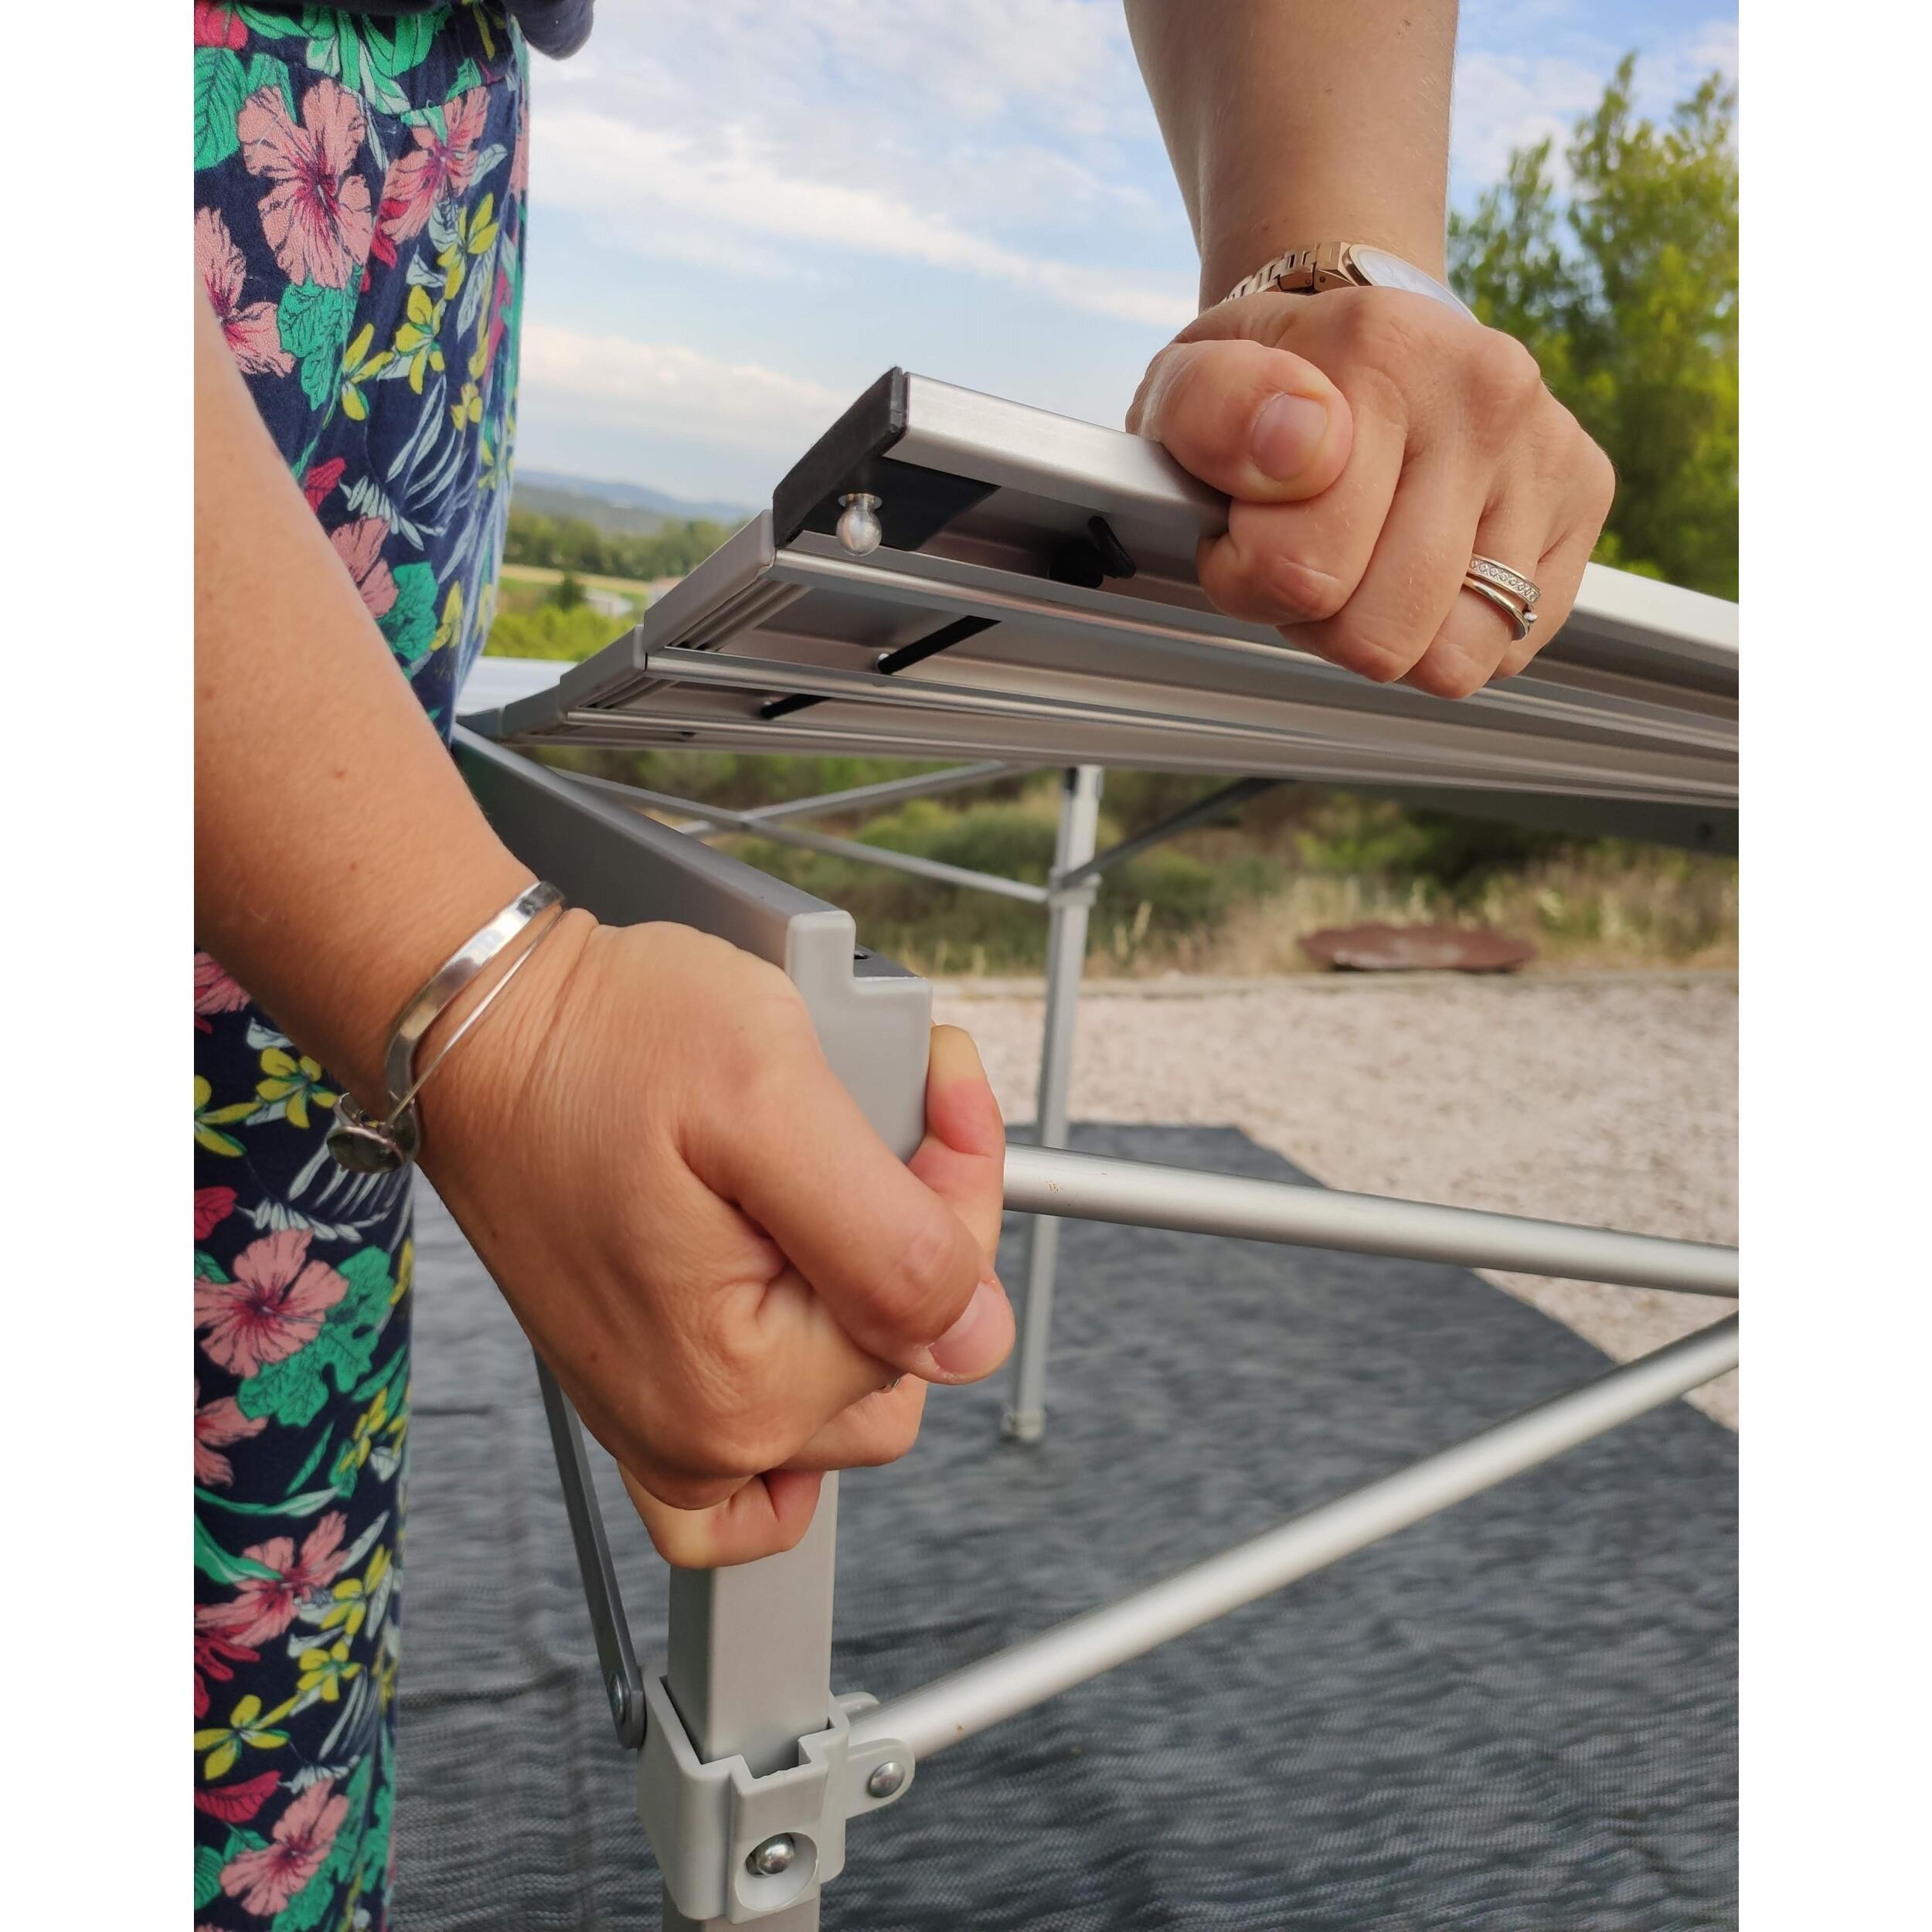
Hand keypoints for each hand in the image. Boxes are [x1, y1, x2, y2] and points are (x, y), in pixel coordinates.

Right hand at [423, 913, 1010, 1566]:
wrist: (482, 1030)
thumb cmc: (602, 1043)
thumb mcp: (770, 1100)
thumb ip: (890, 1239)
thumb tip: (976, 1339)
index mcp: (742, 1384)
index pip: (944, 1314)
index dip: (958, 1181)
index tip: (932, 1082)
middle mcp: (699, 1435)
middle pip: (903, 1361)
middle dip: (913, 1230)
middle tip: (869, 1116)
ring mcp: (662, 1425)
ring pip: (848, 1395)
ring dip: (859, 1286)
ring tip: (811, 1176)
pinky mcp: (641, 1394)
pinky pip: (749, 1478)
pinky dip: (795, 1414)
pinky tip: (804, 1324)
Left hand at [1128, 288, 1615, 696]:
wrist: (1366, 339)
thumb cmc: (1270, 389)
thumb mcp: (1190, 382)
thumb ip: (1210, 410)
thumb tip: (1300, 448)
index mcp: (1382, 354)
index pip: (1300, 571)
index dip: (1245, 575)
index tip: (1240, 527)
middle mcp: (1485, 394)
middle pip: (1380, 636)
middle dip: (1319, 620)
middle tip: (1305, 551)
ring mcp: (1547, 448)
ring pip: (1453, 660)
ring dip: (1388, 638)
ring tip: (1363, 564)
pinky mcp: (1587, 497)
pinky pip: (1507, 650)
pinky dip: (1449, 633)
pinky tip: (1421, 564)